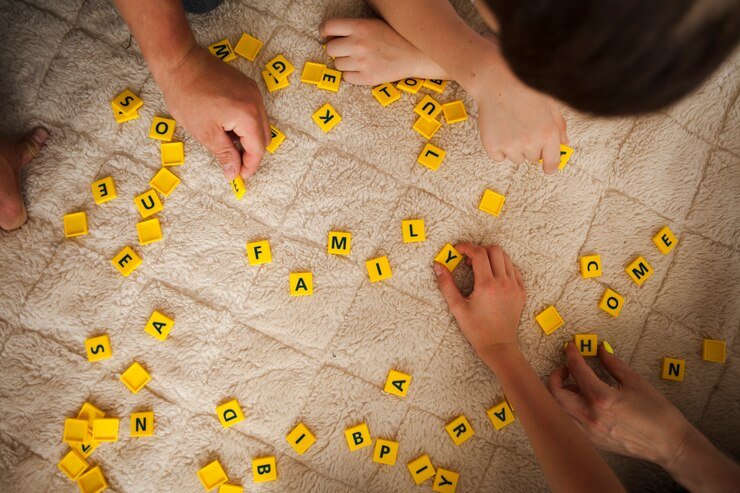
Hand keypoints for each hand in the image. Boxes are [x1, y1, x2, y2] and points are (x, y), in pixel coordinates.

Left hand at [158, 45, 270, 179]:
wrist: (179, 62)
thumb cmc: (188, 96)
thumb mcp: (206, 133)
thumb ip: (225, 154)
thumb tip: (233, 173)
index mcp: (248, 116)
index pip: (258, 148)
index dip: (249, 165)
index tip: (239, 176)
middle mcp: (256, 102)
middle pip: (263, 136)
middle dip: (251, 153)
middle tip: (234, 164)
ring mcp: (252, 91)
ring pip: (259, 124)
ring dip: (248, 138)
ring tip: (227, 144)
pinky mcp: (246, 85)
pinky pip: (253, 111)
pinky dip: (245, 124)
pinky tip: (227, 127)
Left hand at [320, 18, 448, 84]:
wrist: (414, 55)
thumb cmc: (394, 37)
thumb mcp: (373, 24)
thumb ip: (353, 28)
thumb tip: (331, 36)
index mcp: (360, 26)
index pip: (328, 27)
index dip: (325, 31)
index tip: (328, 35)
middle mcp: (358, 44)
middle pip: (330, 49)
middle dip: (337, 49)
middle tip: (347, 50)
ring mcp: (362, 62)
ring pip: (338, 64)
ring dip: (345, 62)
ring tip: (359, 60)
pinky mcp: (367, 78)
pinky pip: (347, 78)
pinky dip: (352, 75)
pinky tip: (363, 69)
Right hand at [434, 243, 525, 357]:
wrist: (498, 345)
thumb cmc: (476, 329)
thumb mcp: (457, 307)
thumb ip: (446, 284)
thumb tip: (438, 266)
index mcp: (486, 285)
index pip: (479, 253)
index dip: (466, 247)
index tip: (457, 250)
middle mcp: (503, 282)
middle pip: (494, 250)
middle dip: (480, 249)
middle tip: (468, 260)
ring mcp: (514, 286)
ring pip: (506, 257)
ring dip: (491, 257)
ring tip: (480, 268)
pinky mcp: (521, 291)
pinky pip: (513, 269)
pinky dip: (502, 266)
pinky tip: (492, 276)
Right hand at [464, 44, 567, 172]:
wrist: (497, 82)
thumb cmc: (525, 89)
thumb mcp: (550, 104)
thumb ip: (559, 126)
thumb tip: (563, 143)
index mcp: (548, 134)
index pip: (552, 163)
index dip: (550, 165)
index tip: (547, 166)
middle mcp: (530, 143)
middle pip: (533, 159)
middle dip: (531, 147)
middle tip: (524, 128)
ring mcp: (510, 146)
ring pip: (516, 159)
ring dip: (515, 148)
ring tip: (511, 127)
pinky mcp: (493, 146)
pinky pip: (499, 158)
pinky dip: (499, 149)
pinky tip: (500, 132)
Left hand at [547, 343, 692, 467]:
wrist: (669, 444)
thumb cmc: (657, 413)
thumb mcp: (636, 382)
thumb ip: (613, 364)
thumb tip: (601, 349)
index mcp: (601, 398)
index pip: (576, 370)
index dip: (572, 354)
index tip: (572, 347)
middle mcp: (589, 416)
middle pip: (555, 393)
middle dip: (556, 375)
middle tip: (568, 368)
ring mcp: (588, 431)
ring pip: (558, 410)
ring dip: (560, 394)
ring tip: (576, 386)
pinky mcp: (591, 441)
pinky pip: (569, 422)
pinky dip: (568, 409)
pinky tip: (583, 402)